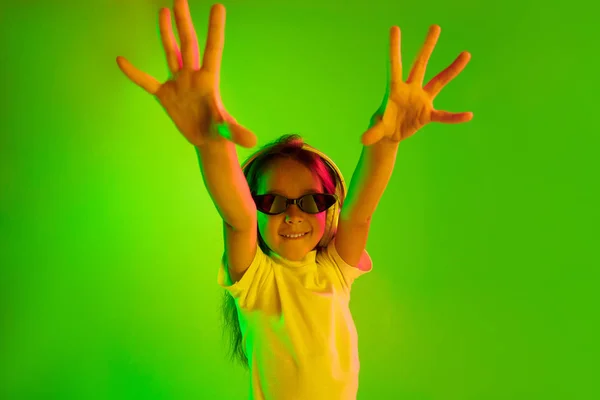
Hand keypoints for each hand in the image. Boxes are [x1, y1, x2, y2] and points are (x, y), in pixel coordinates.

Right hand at [116, 1, 256, 147]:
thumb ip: (236, 132)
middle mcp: (192, 76)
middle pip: (188, 44)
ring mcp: (178, 82)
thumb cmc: (219, 131)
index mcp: (209, 80)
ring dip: (166, 32)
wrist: (206, 139)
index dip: (215, 29)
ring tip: (164, 11)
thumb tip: (251, 140)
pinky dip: (134, 73)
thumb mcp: (226, 131)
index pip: (213, 49)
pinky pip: (146, 81)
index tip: (218, 6)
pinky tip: (121, 60)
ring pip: (170, 52)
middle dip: (184, 22)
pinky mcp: (165, 94)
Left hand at [362, 25, 472, 145]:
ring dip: (452, 69)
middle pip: (420, 64)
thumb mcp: (377, 129)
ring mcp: (421, 100)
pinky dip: (455, 117)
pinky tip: (468, 116)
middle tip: (435, 26)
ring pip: (439, 81)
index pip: (394, 66)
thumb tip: (363, 140)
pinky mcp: (427, 113)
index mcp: (394, 89)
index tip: (394, 28)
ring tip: (466, 54)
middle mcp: (410, 89)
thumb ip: (373, 132)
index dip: (394, 48)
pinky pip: (444, 115)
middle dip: (427, 47)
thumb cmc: (381, 126)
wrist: (390, 134)